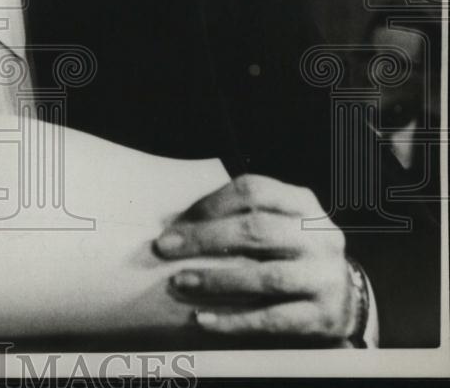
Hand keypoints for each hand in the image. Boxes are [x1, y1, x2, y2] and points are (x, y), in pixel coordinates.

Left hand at [154, 174, 357, 342]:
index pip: (253, 190)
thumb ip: (238, 217)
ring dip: (216, 279)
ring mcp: (325, 276)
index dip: (210, 203)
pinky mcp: (323, 315)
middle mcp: (319, 235)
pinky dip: (234, 320)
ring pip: (266, 276)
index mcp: (302, 203)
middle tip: (165, 247)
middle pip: (257, 230)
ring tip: (180, 281)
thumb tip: (176, 226)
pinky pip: (273, 319)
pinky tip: (204, 319)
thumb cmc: (290, 253)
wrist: (344, 299)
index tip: (176, 222)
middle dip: (204, 238)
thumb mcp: (276, 223)